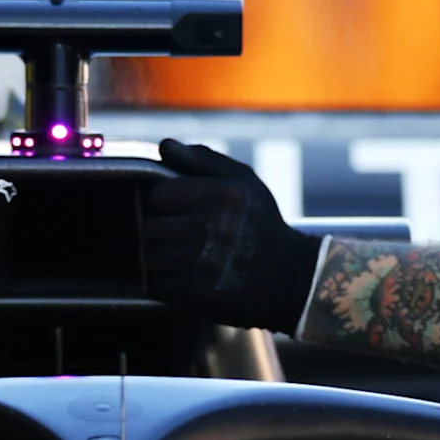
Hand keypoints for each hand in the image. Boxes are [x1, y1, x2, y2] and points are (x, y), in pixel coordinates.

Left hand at [143, 140, 321, 331]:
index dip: (165, 202)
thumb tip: (163, 145)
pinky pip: (156, 285)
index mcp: (221, 195)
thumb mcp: (243, 181)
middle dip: (161, 232)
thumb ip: (202, 160)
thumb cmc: (261, 224)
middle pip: (150, 228)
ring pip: (150, 258)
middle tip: (181, 236)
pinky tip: (186, 277)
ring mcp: (201, 263)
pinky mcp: (196, 293)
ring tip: (184, 257)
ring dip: (161, 258)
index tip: (179, 209)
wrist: (290, 279)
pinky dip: (165, 283)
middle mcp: (211, 228)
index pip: (158, 196)